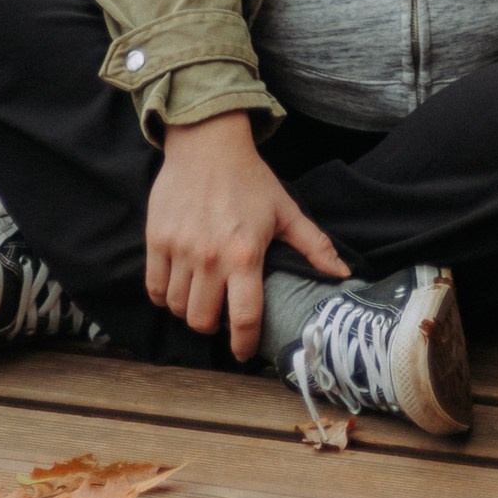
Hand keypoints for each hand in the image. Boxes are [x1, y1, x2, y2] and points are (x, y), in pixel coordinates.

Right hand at [145, 110, 347, 363]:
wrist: (207, 144)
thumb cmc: (250, 179)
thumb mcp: (285, 210)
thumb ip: (314, 246)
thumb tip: (343, 274)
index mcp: (245, 254)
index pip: (244, 317)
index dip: (244, 344)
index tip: (244, 352)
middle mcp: (209, 257)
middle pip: (203, 321)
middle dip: (214, 328)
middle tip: (221, 316)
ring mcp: (179, 249)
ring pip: (177, 308)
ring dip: (189, 311)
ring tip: (202, 298)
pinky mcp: (156, 240)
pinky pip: (154, 288)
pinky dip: (164, 296)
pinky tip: (178, 287)